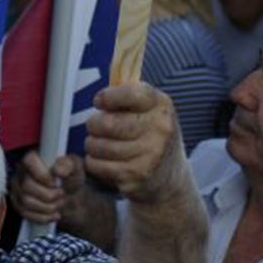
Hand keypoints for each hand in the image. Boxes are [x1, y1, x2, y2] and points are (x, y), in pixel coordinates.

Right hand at [14, 152, 85, 227]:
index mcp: (33, 158)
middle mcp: (21, 172)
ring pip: (26, 202)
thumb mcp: (75, 167)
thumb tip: (57, 170)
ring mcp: (17, 189)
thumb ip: (68, 165)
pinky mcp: (18, 205)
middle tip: (62, 194)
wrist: (69, 195)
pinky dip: (44, 217)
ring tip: (60, 203)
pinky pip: (26, 214)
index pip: (28, 161)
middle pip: (27, 186)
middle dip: (48, 195)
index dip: (42, 174)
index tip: (56, 183)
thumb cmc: (70, 177)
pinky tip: (54, 214)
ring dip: (48, 207)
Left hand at [83, 84, 184, 203]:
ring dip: (92, 144)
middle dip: (94, 124)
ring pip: (99, 145)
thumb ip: (129, 94)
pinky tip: (103, 160)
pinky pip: (98, 165)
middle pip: (107, 123)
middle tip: (96, 126)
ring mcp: (150, 155)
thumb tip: (103, 86)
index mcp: (162, 105)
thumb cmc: (152, 135)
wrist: (170, 176)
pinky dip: (94, 162)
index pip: (130, 94)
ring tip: (100, 144)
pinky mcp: (136, 176)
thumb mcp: (151, 110)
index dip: (108, 97)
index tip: (100, 101)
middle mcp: (159, 129)